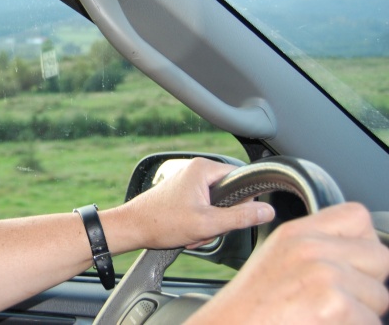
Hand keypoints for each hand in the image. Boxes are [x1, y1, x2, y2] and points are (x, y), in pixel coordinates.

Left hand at [105, 157, 274, 251]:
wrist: (132, 228)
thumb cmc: (161, 222)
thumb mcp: (208, 223)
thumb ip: (241, 217)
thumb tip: (268, 211)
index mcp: (204, 168)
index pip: (242, 178)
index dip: (244, 201)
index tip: (234, 216)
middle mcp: (197, 170)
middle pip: (230, 195)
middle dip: (221, 218)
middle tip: (205, 228)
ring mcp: (189, 182)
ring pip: (217, 206)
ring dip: (209, 225)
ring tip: (194, 232)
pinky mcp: (184, 194)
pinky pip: (204, 209)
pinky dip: (200, 224)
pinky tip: (188, 232)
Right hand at [187, 202, 388, 323]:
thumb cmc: (251, 309)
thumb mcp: (276, 261)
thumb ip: (314, 249)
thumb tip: (358, 257)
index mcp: (295, 233)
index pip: (357, 216)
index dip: (362, 243)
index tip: (351, 264)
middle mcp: (310, 247)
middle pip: (380, 258)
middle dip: (368, 284)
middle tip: (335, 301)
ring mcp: (324, 274)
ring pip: (380, 296)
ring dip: (362, 314)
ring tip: (322, 317)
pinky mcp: (334, 305)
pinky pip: (372, 322)